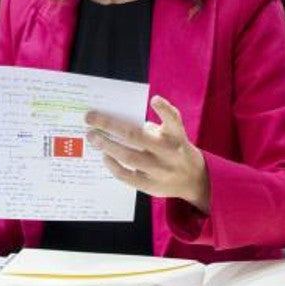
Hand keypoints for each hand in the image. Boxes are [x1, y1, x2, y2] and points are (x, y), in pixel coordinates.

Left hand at [86, 95, 210, 213]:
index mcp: (176, 135)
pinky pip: (128, 176)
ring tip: (92, 137)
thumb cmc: (175, 148)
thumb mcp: (173, 134)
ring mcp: (160, 170)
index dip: (164, 109)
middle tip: (89, 117)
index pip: (173, 119)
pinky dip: (114, 166)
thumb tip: (117, 123)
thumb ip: (154, 127)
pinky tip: (104, 156)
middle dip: (110, 125)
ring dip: (107, 145)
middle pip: (136, 136)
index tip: (154, 100)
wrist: (194, 179)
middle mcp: (169, 152)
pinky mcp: (152, 185)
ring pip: (129, 157)